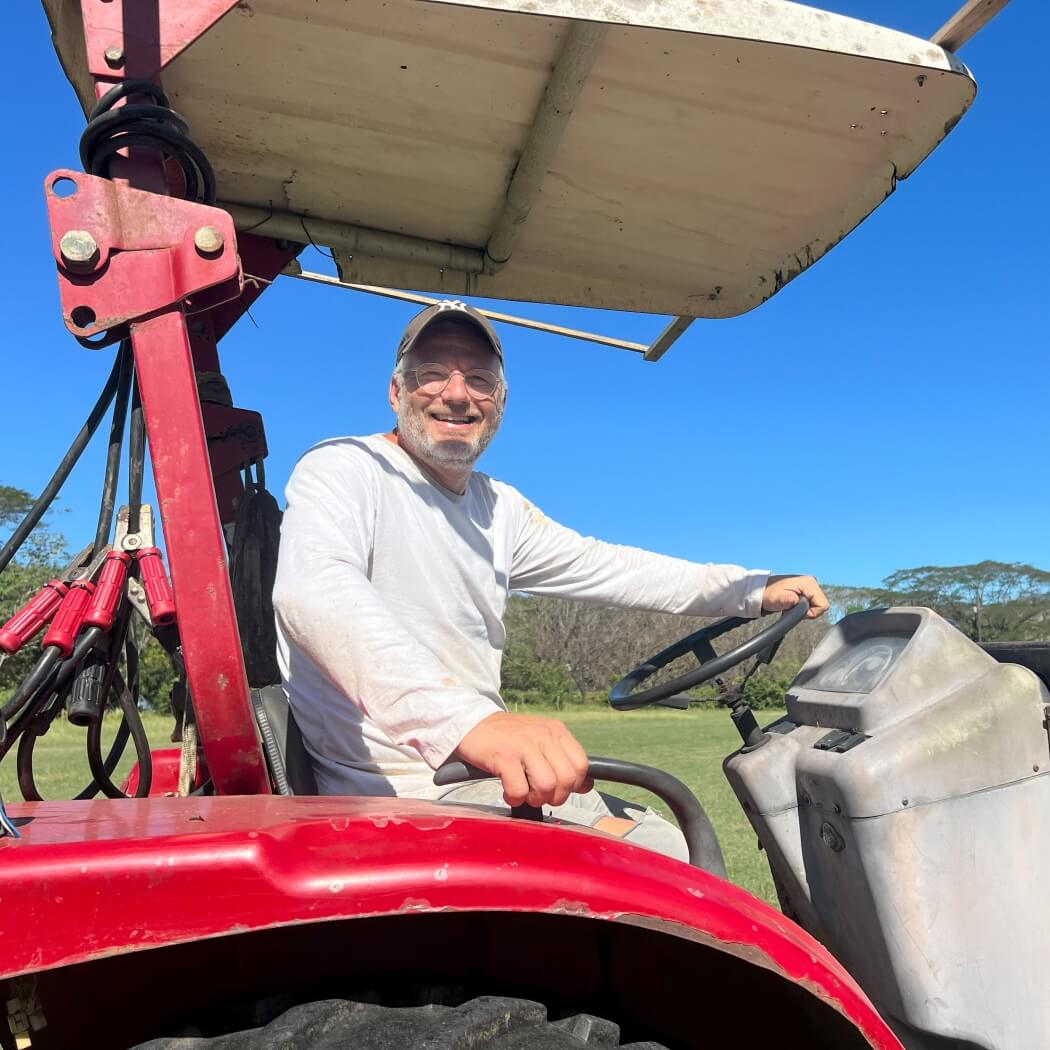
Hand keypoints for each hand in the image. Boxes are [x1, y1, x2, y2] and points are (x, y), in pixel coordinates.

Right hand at [452, 711, 591, 807]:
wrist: (471, 723)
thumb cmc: (506, 737)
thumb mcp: (540, 740)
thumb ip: (562, 759)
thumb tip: (585, 785)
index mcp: (555, 731)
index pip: (581, 765)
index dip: (573, 785)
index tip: (558, 789)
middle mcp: (543, 735)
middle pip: (567, 779)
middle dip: (555, 796)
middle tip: (539, 795)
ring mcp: (524, 745)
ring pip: (547, 785)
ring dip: (535, 798)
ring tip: (524, 793)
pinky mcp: (504, 756)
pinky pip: (519, 789)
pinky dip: (515, 797)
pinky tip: (508, 790)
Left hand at [762, 574, 828, 619]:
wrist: (761, 592)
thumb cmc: (768, 594)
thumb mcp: (779, 599)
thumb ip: (794, 602)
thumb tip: (802, 604)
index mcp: (809, 583)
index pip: (823, 605)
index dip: (811, 612)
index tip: (796, 609)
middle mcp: (812, 583)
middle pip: (820, 606)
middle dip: (806, 611)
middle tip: (791, 608)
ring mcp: (809, 587)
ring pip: (815, 607)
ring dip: (802, 610)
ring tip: (790, 606)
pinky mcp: (806, 592)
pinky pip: (810, 605)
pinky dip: (801, 608)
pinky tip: (791, 605)